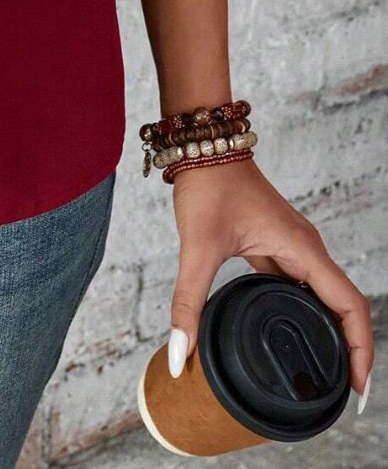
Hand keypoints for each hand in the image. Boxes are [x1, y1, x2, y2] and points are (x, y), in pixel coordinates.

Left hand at [169, 157, 373, 409]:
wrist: (202, 145)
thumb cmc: (208, 185)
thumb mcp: (197, 248)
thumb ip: (188, 304)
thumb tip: (179, 354)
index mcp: (303, 249)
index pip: (350, 305)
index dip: (361, 348)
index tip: (358, 388)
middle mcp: (307, 248)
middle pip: (345, 305)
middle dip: (352, 349)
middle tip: (344, 394)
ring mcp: (294, 245)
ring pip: (325, 295)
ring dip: (332, 331)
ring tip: (326, 373)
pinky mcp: (278, 244)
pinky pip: (302, 284)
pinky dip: (306, 311)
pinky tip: (293, 333)